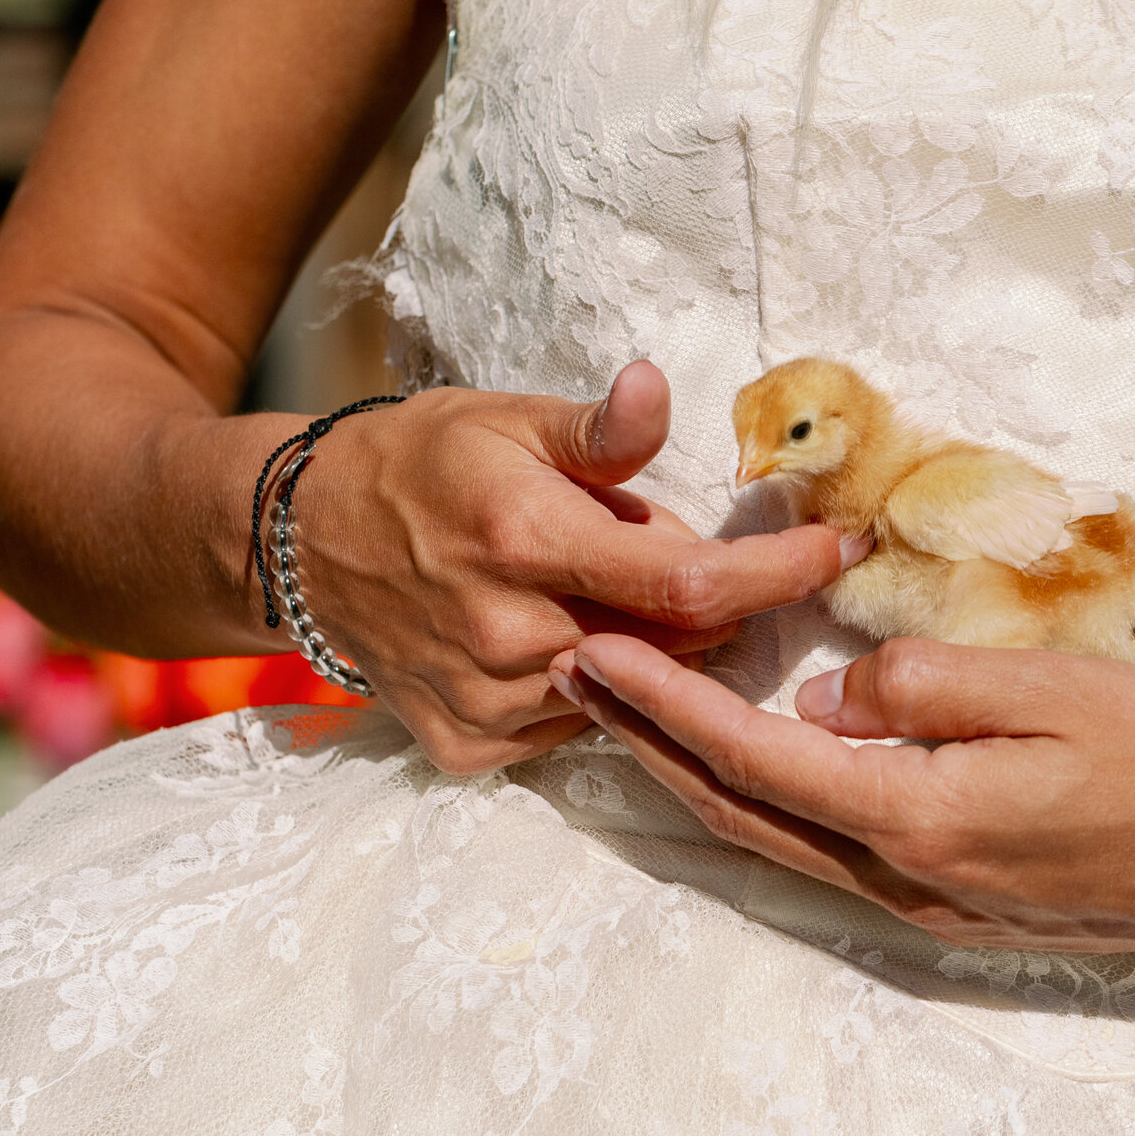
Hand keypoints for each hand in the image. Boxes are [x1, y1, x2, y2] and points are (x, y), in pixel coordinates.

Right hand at [290, 361, 861, 774]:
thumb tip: (656, 388)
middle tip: (669, 553)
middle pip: (677, 644)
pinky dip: (589, 686)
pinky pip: (573, 729)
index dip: (778, 574)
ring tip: (588, 590)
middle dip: (709, 602)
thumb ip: (599, 430)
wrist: (301, 542)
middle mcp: (510, 635)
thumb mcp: (508, 420)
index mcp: (527, 542)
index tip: (833, 552)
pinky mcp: (467, 747)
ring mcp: (487, 703)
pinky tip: (548, 638)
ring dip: (647, 646)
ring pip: (631, 692)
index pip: (692, 584)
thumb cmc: (418, 465)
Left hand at [550, 633, 1134, 952]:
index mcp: (919, 819)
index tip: (596, 650)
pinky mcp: (948, 906)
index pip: (755, 754)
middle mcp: (901, 879)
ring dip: (690, 774)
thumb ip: (922, 687)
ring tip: (625, 713)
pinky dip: (757, 799)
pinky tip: (735, 764)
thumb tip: (830, 694)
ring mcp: (922, 904)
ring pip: (773, 836)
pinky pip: (821, 848)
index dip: (666, 703)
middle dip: (646, 742)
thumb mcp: (1052, 691)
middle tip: (570, 674)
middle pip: (739, 809)